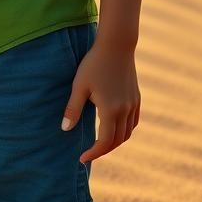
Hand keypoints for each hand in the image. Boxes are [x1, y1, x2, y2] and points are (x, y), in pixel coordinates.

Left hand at [61, 40, 140, 163]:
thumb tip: (65, 130)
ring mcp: (133, 104)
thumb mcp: (79, 86)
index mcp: (110, 110)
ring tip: (101, 143)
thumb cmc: (94, 63)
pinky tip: (116, 128)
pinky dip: (125, 130)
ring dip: (115, 142)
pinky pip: (133, 121)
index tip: (82, 158)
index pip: (104, 142)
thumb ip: (72, 109)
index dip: (94, 153)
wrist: (116, 44)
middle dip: (104, 150)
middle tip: (90, 153)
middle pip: (118, 141)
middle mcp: (125, 110)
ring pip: (127, 132)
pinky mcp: (136, 97)